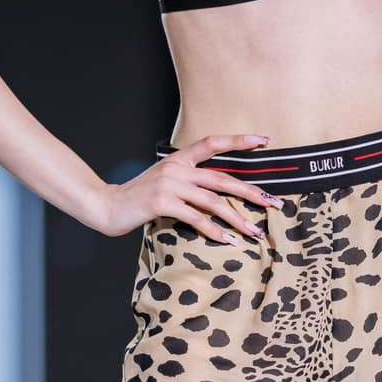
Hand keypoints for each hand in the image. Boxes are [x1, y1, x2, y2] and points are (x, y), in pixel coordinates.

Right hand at [100, 132, 286, 242]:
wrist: (107, 206)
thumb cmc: (139, 198)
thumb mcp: (164, 182)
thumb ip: (188, 182)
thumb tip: (218, 195)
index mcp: (179, 160)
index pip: (213, 143)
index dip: (239, 140)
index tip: (265, 141)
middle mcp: (177, 169)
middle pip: (222, 178)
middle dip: (251, 192)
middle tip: (274, 203)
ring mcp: (169, 185)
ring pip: (213, 201)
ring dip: (237, 219)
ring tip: (255, 232)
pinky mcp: (162, 203)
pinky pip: (196, 218)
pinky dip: (214, 231)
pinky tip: (229, 241)